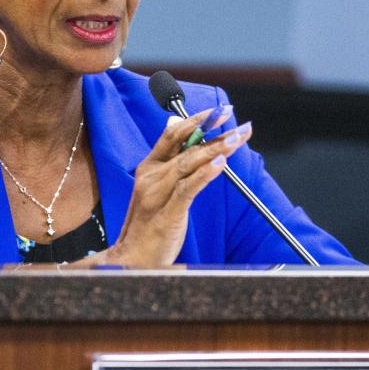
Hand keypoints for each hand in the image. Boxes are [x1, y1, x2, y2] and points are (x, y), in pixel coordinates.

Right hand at [106, 108, 251, 266]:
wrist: (132, 259)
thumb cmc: (148, 224)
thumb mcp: (155, 185)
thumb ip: (168, 157)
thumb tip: (174, 121)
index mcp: (149, 168)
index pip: (172, 134)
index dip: (196, 119)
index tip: (219, 110)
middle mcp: (151, 177)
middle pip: (185, 146)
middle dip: (210, 128)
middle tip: (231, 113)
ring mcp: (157, 194)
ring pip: (189, 163)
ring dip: (215, 148)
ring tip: (236, 137)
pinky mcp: (167, 214)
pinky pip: (189, 189)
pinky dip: (205, 174)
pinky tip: (221, 164)